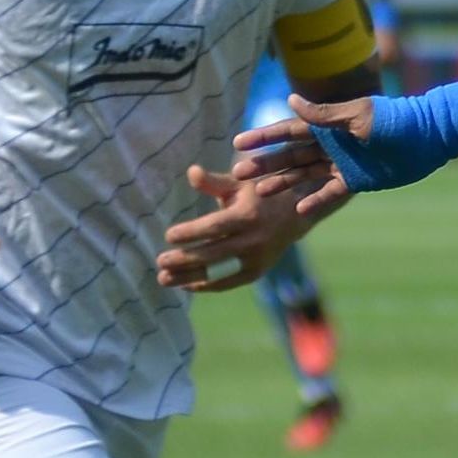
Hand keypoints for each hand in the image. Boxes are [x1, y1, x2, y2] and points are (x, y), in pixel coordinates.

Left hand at [156, 159, 316, 293]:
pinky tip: (186, 285)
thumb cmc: (260, 195)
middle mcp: (253, 240)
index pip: (215, 227)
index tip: (169, 236)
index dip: (191, 233)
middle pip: (213, 253)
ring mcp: (256, 259)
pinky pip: (229, 283)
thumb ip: (214, 182)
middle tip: (160, 261)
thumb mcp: (239, 184)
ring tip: (164, 278)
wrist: (296, 215)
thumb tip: (191, 172)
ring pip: (218, 272)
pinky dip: (207, 285)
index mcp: (247, 215)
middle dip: (184, 259)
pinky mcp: (257, 272)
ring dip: (189, 277)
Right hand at [234, 88, 450, 206]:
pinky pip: (329, 193)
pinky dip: (314, 201)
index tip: (237, 143)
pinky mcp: (355, 181)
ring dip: (282, 182)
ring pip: (303, 174)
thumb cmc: (395, 121)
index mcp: (328, 125)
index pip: (288, 130)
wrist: (428, 138)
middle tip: (238, 174)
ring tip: (258, 193)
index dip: (263, 137)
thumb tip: (290, 101)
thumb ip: (324, 115)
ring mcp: (340, 164)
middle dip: (265, 163)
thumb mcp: (358, 116)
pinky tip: (298, 211)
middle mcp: (330, 144)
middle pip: (290, 155)